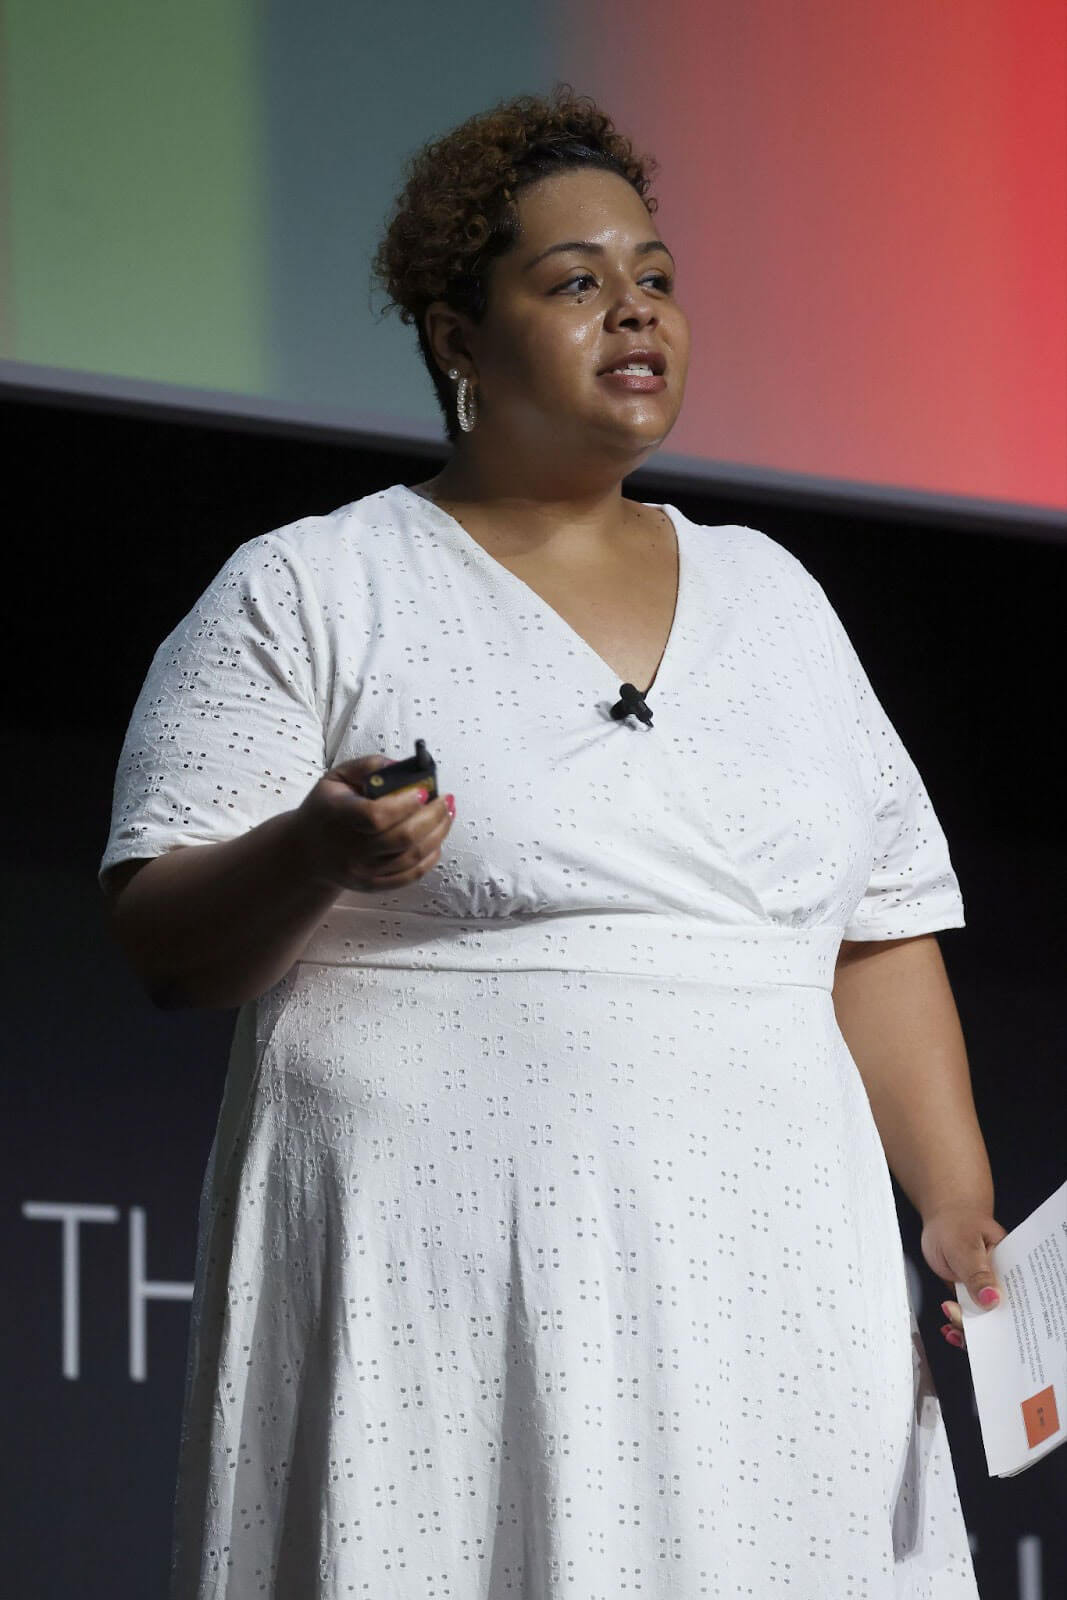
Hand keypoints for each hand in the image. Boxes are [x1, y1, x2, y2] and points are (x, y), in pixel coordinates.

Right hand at [292, 754, 454, 891]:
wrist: (307, 851)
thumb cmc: (326, 808)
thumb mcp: (337, 778)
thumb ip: (368, 766)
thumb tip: (402, 767)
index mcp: (338, 816)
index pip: (376, 816)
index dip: (405, 804)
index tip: (423, 791)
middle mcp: (349, 849)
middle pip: (402, 838)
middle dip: (433, 817)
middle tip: (447, 800)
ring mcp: (362, 871)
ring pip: (412, 857)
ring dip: (438, 834)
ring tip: (448, 814)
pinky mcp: (372, 885)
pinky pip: (410, 875)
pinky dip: (430, 857)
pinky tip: (437, 840)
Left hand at [920, 1203, 1007, 1350]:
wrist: (942, 1219)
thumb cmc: (957, 1223)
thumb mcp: (965, 1246)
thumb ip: (976, 1273)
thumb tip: (991, 1298)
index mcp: (1009, 1268)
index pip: (1017, 1298)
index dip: (1009, 1317)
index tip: (992, 1327)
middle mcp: (1000, 1281)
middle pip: (1000, 1313)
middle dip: (985, 1328)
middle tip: (964, 1327)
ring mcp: (984, 1289)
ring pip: (983, 1318)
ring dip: (968, 1329)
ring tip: (952, 1329)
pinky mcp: (970, 1294)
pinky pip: (968, 1315)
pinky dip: (958, 1323)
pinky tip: (949, 1329)